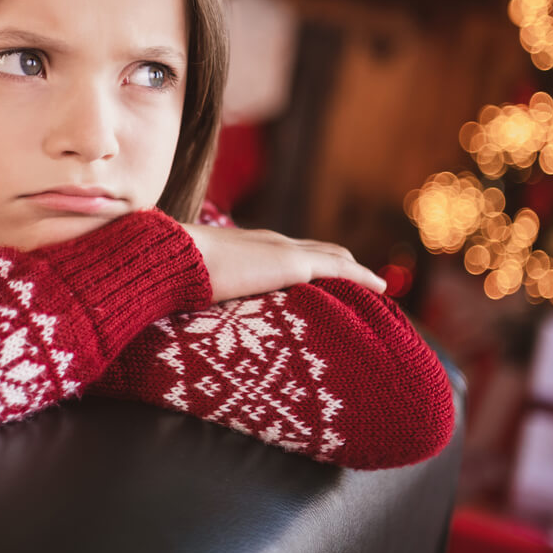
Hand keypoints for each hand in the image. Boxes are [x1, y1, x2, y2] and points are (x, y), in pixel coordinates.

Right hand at [181, 223, 386, 302]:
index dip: (308, 260)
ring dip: (354, 270)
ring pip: (333, 256)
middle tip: (359, 281)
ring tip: (376, 286)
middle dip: (338, 262)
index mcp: (244, 246)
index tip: (321, 274)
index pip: (286, 250)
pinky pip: (340, 268)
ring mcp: (282, 250)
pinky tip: (380, 287)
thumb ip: (195, 292)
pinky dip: (361, 276)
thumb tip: (178, 310)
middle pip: (316, 249)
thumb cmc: (172, 274)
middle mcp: (268, 242)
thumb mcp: (187, 284)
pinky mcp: (293, 263)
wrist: (173, 259)